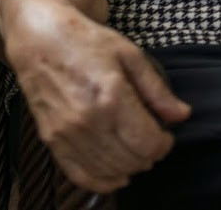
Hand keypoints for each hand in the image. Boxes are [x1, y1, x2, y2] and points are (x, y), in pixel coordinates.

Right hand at [5, 2, 190, 193]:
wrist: (40, 38)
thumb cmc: (85, 40)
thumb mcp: (129, 55)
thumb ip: (156, 89)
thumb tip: (181, 115)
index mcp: (112, 97)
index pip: (149, 143)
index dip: (164, 144)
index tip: (165, 134)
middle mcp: (89, 121)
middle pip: (132, 160)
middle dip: (149, 154)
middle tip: (150, 140)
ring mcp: (67, 133)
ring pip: (109, 171)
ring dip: (129, 167)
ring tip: (133, 151)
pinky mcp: (51, 139)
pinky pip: (80, 175)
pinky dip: (101, 181)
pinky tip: (115, 175)